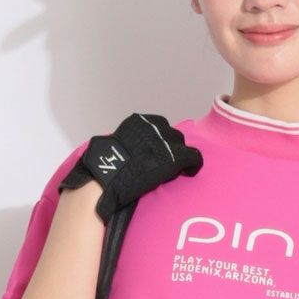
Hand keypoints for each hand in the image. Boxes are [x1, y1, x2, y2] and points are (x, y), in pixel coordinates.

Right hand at [58, 112, 202, 221]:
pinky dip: (194, 164)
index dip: (161, 140)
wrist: (108, 177)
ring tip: (179, 169)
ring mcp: (165, 141)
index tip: (160, 152)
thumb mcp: (113, 146)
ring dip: (181, 156)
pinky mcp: (175, 156)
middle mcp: (153, 127)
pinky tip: (191, 171)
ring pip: (183, 145)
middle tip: (169, 163)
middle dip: (172, 147)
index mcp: (137, 122)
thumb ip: (125, 144)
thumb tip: (125, 153)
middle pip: (172, 134)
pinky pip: (193, 157)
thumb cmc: (104, 167)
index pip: (159, 125)